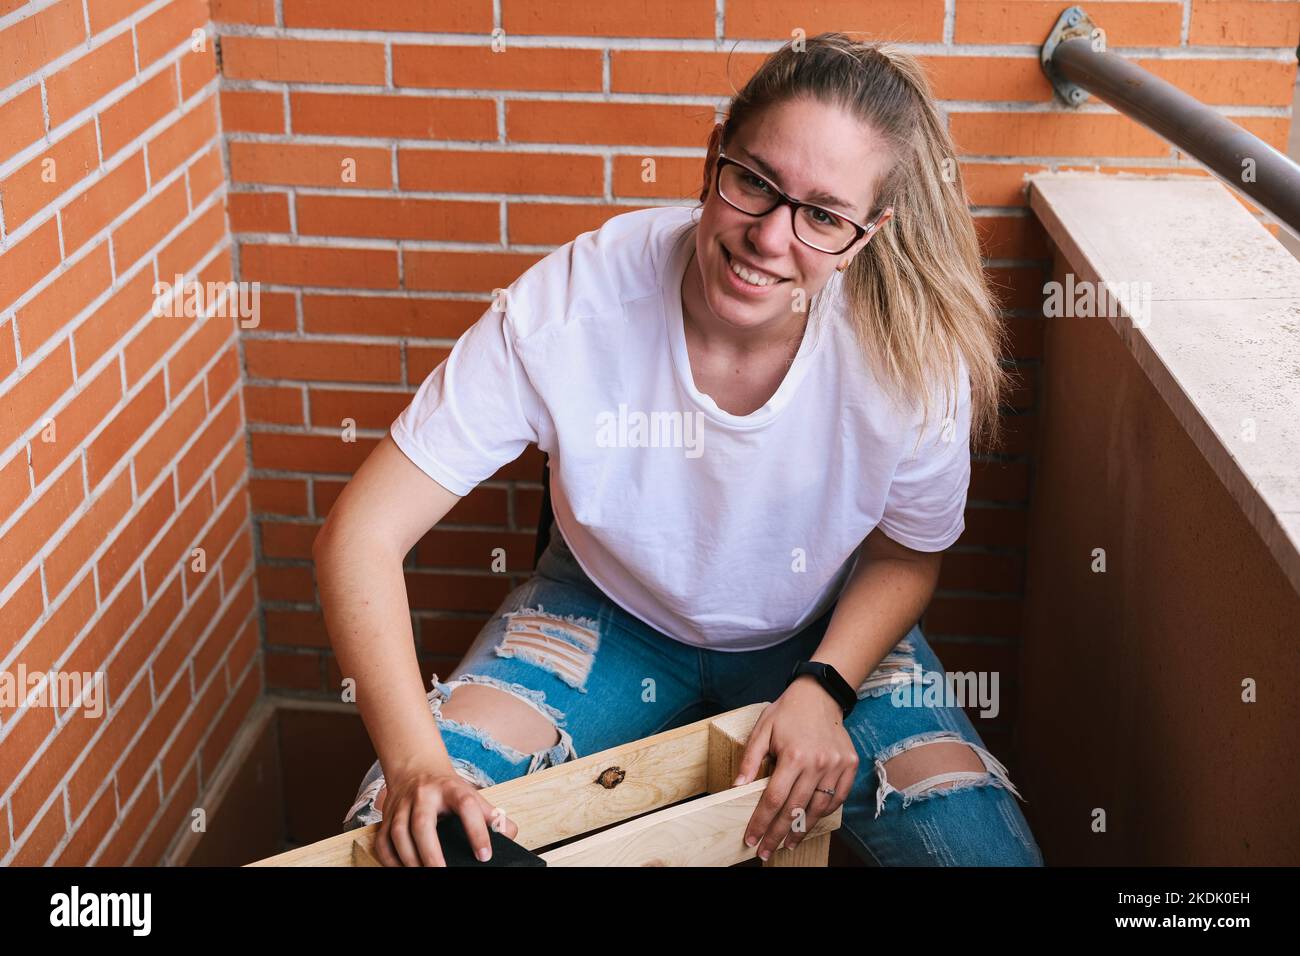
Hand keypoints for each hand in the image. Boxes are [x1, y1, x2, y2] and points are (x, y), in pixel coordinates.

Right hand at [372, 767, 518, 866]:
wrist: (416, 767)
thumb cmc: (447, 789)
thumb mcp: (472, 795)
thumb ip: (492, 815)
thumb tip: (509, 835)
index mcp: (452, 789)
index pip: (467, 806)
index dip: (477, 831)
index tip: (485, 856)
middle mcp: (424, 795)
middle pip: (423, 823)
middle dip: (431, 852)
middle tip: (442, 873)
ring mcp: (402, 805)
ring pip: (398, 833)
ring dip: (409, 859)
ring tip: (423, 874)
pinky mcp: (386, 816)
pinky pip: (382, 841)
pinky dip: (389, 860)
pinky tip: (403, 869)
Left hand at [732, 677, 858, 859]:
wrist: (820, 694)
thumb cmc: (787, 712)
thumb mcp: (762, 730)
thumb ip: (750, 760)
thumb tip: (737, 787)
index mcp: (794, 756)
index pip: (773, 799)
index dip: (761, 822)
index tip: (752, 838)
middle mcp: (818, 763)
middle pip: (795, 809)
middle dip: (778, 834)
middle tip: (766, 851)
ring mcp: (836, 765)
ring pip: (818, 808)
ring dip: (802, 830)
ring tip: (788, 844)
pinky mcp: (849, 765)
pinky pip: (837, 798)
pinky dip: (824, 813)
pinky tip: (811, 822)